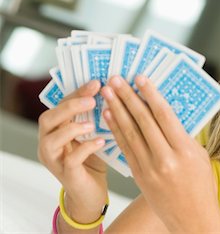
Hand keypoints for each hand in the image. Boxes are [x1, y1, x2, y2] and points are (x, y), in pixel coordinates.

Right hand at [38, 80, 107, 222]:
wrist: (92, 193)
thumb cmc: (94, 160)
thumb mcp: (95, 134)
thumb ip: (97, 116)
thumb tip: (115, 91)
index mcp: (56, 129)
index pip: (60, 105)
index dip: (77, 92)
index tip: (97, 83)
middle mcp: (49, 143)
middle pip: (48, 118)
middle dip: (70, 106)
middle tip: (92, 99)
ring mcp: (55, 160)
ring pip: (51, 140)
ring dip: (72, 128)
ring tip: (92, 123)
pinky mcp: (67, 175)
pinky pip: (70, 160)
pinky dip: (85, 148)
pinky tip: (100, 141)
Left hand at [101, 75, 219, 231]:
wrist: (192, 218)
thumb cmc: (200, 186)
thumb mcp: (199, 155)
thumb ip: (182, 135)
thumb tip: (164, 113)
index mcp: (184, 150)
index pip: (164, 115)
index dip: (150, 94)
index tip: (140, 78)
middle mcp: (165, 158)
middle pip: (143, 121)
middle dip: (128, 97)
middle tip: (116, 80)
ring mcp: (149, 168)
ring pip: (130, 133)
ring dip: (117, 110)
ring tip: (107, 92)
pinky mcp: (138, 176)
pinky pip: (125, 148)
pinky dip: (116, 130)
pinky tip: (109, 116)